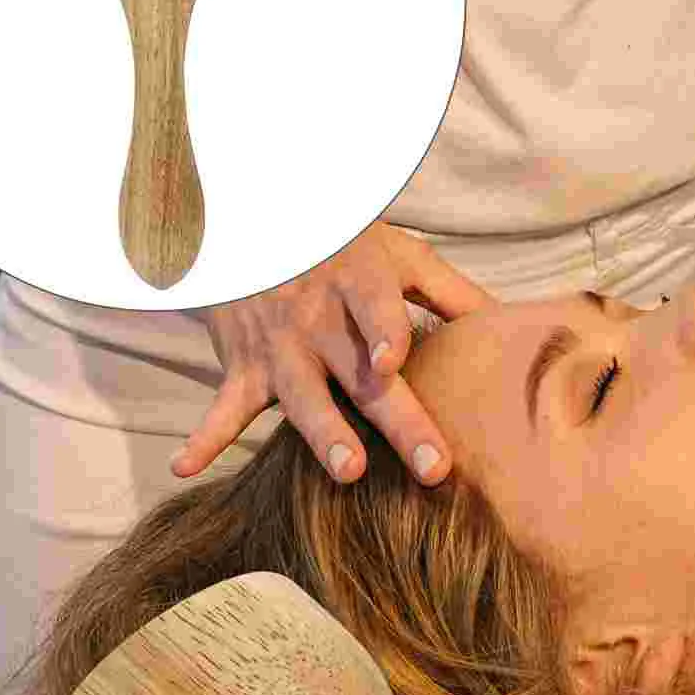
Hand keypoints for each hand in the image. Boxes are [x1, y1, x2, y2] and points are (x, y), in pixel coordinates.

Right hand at [171, 223, 495, 483]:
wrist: (250, 221)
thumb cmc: (339, 244)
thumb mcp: (396, 251)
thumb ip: (450, 290)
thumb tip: (509, 325)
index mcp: (359, 283)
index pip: (376, 308)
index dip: (387, 332)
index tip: (397, 362)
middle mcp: (319, 318)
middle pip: (361, 376)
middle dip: (396, 422)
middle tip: (432, 467)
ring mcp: (278, 346)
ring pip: (302, 397)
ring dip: (323, 435)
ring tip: (348, 473)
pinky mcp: (244, 366)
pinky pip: (223, 405)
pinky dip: (204, 435)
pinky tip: (185, 467)